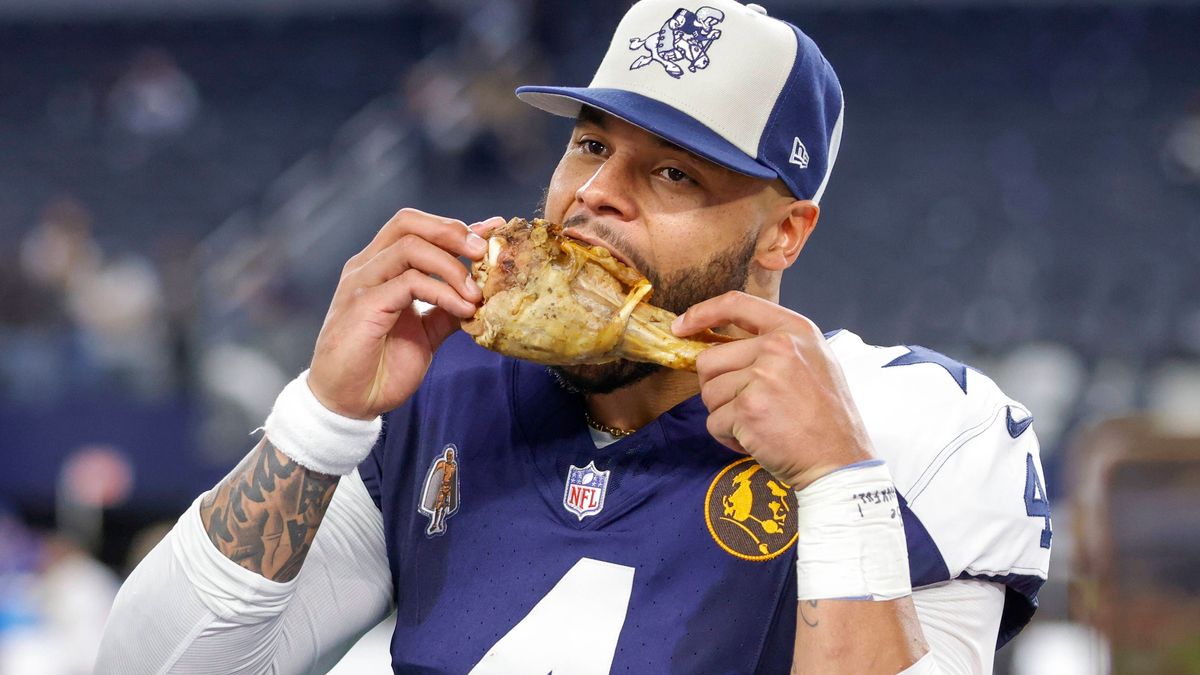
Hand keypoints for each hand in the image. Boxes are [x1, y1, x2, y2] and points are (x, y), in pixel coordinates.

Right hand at [309, 209, 504, 418]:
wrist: (349, 403)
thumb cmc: (381, 367)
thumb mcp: (426, 332)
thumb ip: (448, 307)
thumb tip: (481, 292)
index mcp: (380, 267)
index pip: (417, 228)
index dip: (456, 226)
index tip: (493, 230)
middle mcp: (367, 266)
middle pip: (408, 222)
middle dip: (452, 231)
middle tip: (483, 253)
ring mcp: (362, 283)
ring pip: (410, 246)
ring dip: (452, 266)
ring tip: (476, 294)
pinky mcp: (363, 305)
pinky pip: (409, 282)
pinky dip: (443, 292)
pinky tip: (462, 309)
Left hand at [672, 291, 873, 489]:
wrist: (840, 461)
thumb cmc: (825, 417)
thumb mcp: (812, 362)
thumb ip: (771, 346)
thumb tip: (718, 345)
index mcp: (794, 329)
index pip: (736, 303)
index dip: (701, 313)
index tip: (681, 327)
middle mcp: (778, 347)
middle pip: (709, 359)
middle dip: (718, 388)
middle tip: (748, 407)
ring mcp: (762, 377)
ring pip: (708, 393)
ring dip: (725, 416)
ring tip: (759, 424)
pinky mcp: (748, 409)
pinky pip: (713, 422)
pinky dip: (728, 437)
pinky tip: (756, 440)